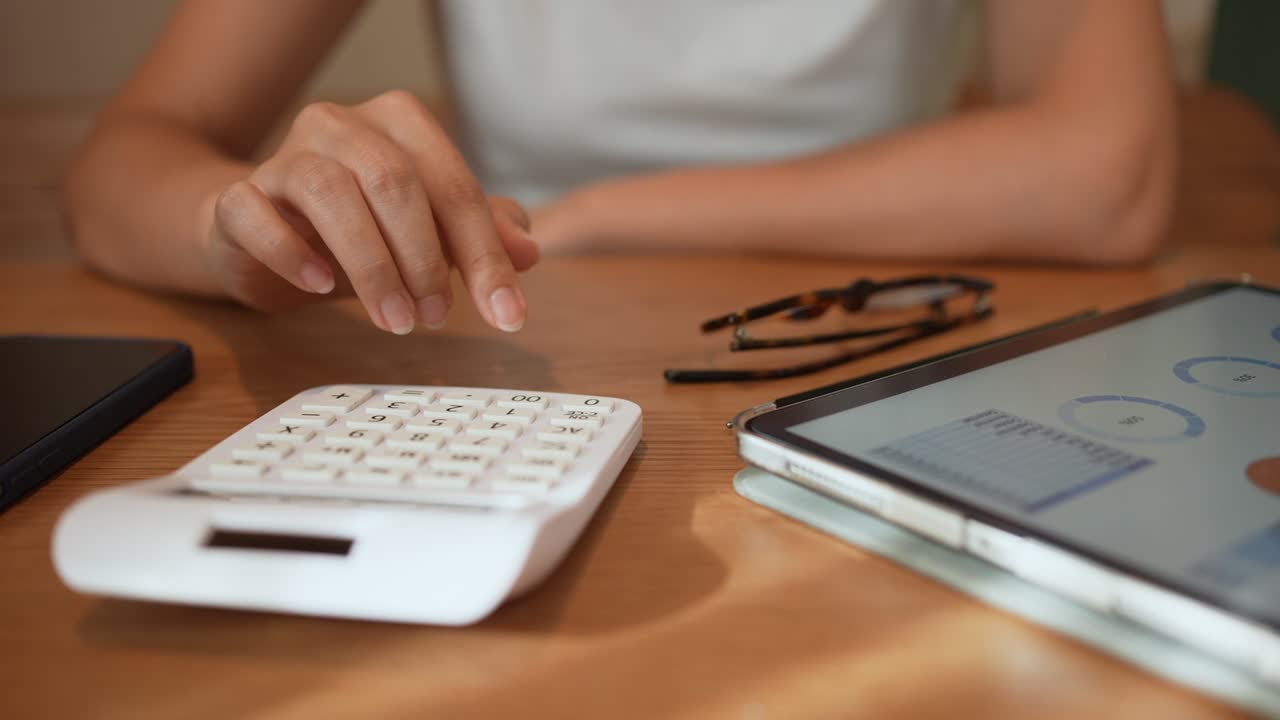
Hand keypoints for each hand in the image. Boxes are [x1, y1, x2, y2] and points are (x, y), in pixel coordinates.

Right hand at [204, 90, 537, 332]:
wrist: (258, 235)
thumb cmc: (355, 231)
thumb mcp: (427, 235)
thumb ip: (479, 236)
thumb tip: (529, 251)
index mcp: (398, 124)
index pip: (453, 186)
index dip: (485, 255)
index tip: (506, 315)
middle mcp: (340, 125)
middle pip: (394, 180)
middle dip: (425, 258)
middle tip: (436, 318)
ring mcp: (283, 156)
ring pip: (330, 191)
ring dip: (371, 265)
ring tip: (395, 320)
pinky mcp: (236, 197)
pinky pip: (256, 212)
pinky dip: (291, 250)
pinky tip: (322, 286)